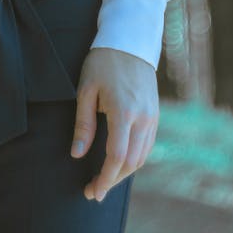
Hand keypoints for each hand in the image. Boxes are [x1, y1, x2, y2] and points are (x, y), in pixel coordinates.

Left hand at [70, 47, 158, 201]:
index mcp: (124, 112)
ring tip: (104, 180)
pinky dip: (134, 160)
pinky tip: (119, 163)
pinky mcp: (155, 114)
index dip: (105, 178)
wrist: (129, 41)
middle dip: (112, 180)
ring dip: (123, 173)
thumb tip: (77, 154)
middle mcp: (143, 118)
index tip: (93, 191)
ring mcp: (153, 117)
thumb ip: (84, 124)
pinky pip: (147, 146)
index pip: (117, 157)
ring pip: (142, 157)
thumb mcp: (86, 89)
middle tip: (93, 191)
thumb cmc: (102, 62)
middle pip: (131, 163)